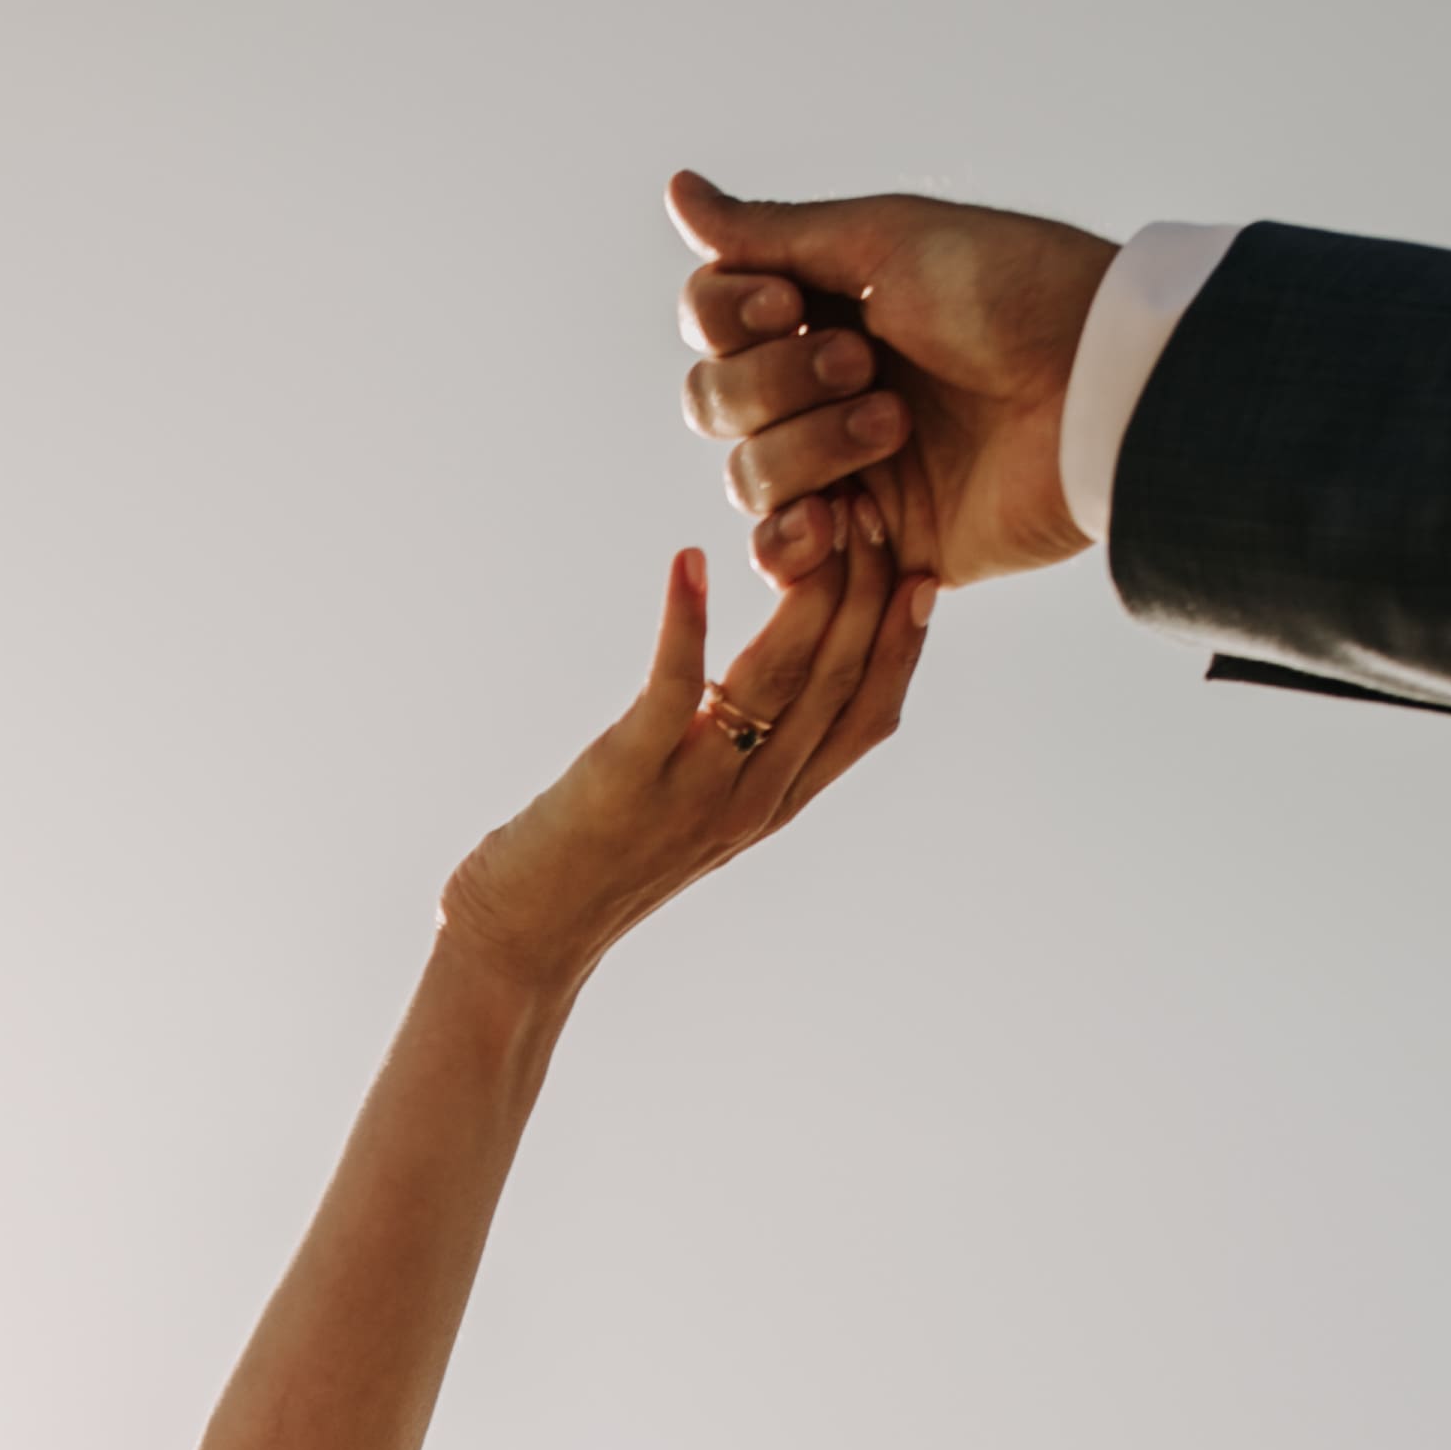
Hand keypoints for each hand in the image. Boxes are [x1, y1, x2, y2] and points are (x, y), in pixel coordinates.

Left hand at [441, 524, 926, 998]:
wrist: (527, 938)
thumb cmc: (600, 864)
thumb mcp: (696, 810)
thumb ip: (740, 755)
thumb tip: (760, 685)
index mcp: (774, 804)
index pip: (869, 718)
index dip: (902, 646)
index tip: (923, 573)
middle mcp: (751, 799)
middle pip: (835, 685)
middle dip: (864, 593)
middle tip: (874, 511)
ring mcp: (694, 788)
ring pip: (778, 678)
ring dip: (805, 591)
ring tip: (816, 516)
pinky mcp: (628, 773)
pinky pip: (673, 684)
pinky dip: (686, 619)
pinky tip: (689, 560)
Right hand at [669, 171, 1117, 589]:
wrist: (1099, 389)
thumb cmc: (1012, 294)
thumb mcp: (885, 240)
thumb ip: (771, 233)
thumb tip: (676, 190)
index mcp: (822, 307)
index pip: (708, 317)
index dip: (728, 316)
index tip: (791, 302)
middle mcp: (821, 388)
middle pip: (711, 400)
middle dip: (776, 382)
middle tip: (867, 364)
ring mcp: (846, 469)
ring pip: (746, 477)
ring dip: (809, 448)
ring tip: (898, 427)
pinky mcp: (879, 542)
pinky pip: (783, 557)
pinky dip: (791, 540)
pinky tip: (837, 519)